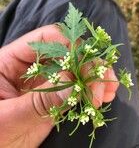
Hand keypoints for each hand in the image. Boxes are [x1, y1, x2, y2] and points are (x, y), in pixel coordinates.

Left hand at [0, 25, 118, 147]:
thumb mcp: (8, 118)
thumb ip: (38, 102)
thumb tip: (71, 83)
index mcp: (12, 60)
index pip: (47, 40)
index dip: (70, 45)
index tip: (85, 67)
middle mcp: (33, 67)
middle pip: (67, 53)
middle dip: (88, 65)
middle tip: (100, 86)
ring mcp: (47, 81)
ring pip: (76, 70)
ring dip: (95, 77)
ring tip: (108, 89)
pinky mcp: (56, 96)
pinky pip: (77, 88)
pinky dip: (91, 90)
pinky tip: (103, 95)